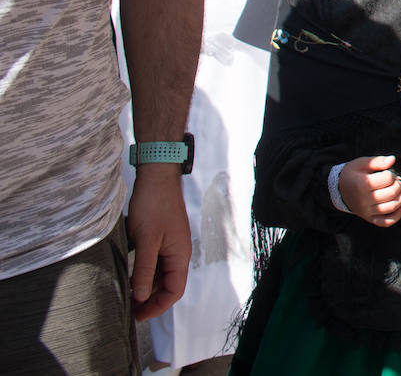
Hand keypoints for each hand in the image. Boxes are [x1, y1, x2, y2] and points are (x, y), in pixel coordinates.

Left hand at [126, 166, 191, 320]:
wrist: (157, 177)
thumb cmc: (154, 205)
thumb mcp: (146, 240)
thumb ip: (145, 270)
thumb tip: (141, 296)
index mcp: (180, 255)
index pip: (174, 291)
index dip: (158, 307)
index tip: (138, 316)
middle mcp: (178, 253)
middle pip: (169, 285)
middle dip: (151, 301)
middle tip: (129, 310)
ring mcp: (171, 245)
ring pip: (162, 275)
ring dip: (147, 288)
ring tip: (128, 297)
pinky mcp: (162, 238)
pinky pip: (157, 263)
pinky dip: (146, 274)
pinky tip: (131, 277)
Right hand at [339, 155, 400, 226]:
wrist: (339, 189)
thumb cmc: (351, 175)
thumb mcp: (361, 163)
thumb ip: (377, 161)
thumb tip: (392, 160)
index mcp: (363, 184)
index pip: (387, 179)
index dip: (393, 175)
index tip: (391, 173)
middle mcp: (365, 200)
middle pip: (391, 193)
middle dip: (400, 185)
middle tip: (398, 181)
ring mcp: (367, 211)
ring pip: (391, 207)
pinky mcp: (369, 218)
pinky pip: (386, 222)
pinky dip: (397, 216)